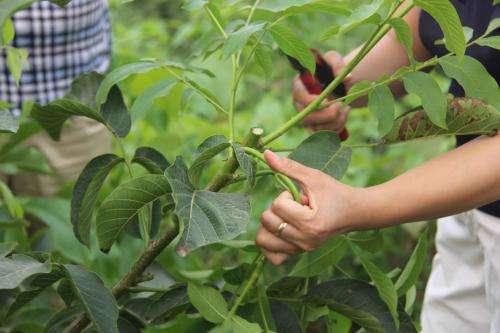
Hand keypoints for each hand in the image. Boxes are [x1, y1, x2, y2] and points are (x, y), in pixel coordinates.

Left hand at [256, 150, 360, 264]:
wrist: (353, 213)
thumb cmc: (334, 192)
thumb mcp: (312, 177)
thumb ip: (288, 167)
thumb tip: (266, 153)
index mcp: (309, 222)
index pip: (277, 206)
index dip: (284, 196)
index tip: (300, 197)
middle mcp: (304, 240)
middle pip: (266, 223)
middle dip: (275, 209)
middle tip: (293, 207)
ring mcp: (301, 250)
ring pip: (264, 241)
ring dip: (269, 226)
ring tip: (285, 218)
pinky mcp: (299, 254)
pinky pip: (272, 257)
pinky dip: (270, 244)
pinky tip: (279, 232)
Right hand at [292, 51, 350, 131]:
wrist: (334, 83)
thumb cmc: (330, 69)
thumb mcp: (333, 60)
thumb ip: (338, 64)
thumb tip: (347, 78)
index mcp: (299, 86)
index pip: (299, 97)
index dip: (312, 102)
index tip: (328, 100)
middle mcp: (299, 104)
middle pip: (307, 117)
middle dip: (327, 115)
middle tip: (342, 105)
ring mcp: (306, 117)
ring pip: (316, 129)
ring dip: (335, 122)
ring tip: (347, 108)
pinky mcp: (315, 127)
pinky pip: (323, 135)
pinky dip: (336, 129)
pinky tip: (344, 116)